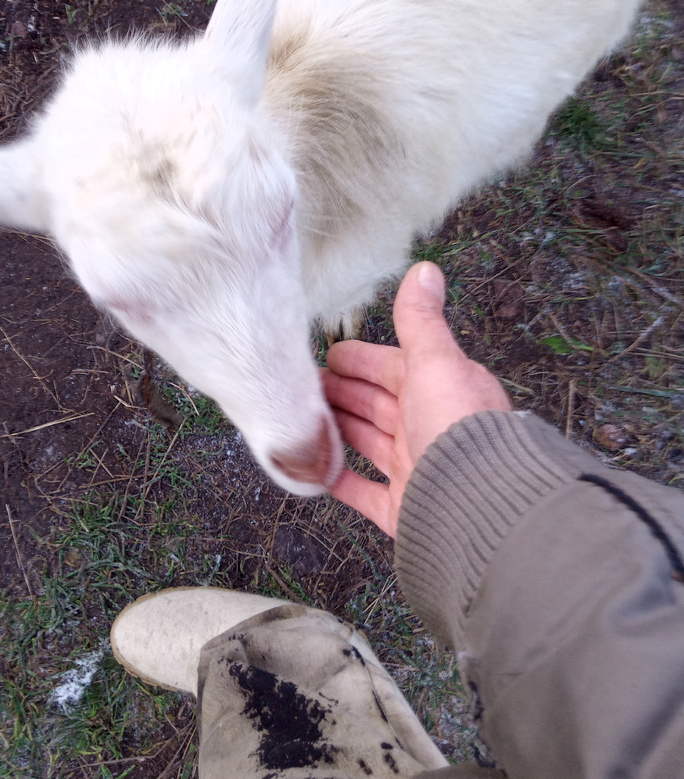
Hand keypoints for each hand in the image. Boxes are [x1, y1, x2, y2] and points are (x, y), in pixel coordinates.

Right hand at [322, 261, 510, 537]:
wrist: (477, 505)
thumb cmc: (456, 426)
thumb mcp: (435, 361)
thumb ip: (420, 320)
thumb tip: (425, 269)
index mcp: (441, 390)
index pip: (393, 367)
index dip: (361, 359)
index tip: (329, 354)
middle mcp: (431, 427)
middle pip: (377, 404)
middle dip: (343, 391)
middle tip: (305, 384)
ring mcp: (417, 470)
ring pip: (368, 443)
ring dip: (337, 429)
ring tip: (301, 417)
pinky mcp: (404, 509)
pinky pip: (364, 492)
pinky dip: (339, 480)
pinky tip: (315, 468)